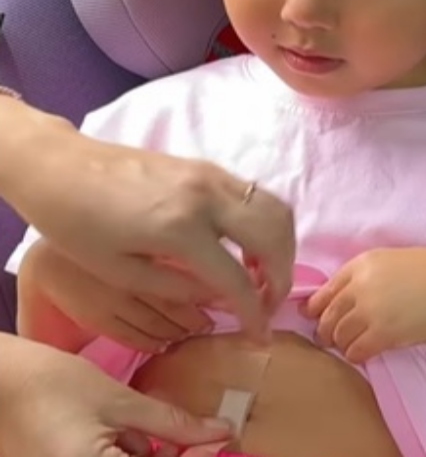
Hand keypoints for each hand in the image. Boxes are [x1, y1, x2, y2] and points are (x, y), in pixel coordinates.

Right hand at [0, 334, 231, 456]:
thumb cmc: (53, 384)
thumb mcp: (119, 402)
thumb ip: (171, 423)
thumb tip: (221, 431)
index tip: (222, 439)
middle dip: (174, 456)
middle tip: (198, 435)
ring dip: (148, 454)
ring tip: (152, 430)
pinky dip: (127, 454)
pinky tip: (131, 438)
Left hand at [6, 117, 294, 340]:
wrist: (63, 168)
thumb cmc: (79, 226)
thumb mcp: (119, 272)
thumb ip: (177, 289)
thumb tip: (220, 301)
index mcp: (180, 229)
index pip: (237, 279)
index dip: (254, 313)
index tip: (260, 336)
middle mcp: (208, 196)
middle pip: (273, 238)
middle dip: (282, 278)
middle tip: (269, 305)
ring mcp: (214, 176)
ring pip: (276, 210)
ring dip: (282, 247)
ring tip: (265, 276)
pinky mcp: (211, 167)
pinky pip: (259, 195)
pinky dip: (268, 224)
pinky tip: (249, 247)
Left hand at [303, 248, 425, 362]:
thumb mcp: (396, 261)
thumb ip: (370, 274)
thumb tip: (348, 294)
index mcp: (363, 262)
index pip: (327, 288)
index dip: (317, 305)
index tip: (313, 315)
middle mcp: (361, 284)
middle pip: (328, 313)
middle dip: (324, 329)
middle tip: (325, 339)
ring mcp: (370, 310)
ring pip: (338, 334)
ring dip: (340, 343)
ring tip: (347, 347)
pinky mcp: (382, 333)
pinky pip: (356, 350)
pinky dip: (355, 355)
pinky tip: (363, 355)